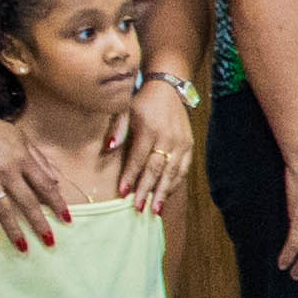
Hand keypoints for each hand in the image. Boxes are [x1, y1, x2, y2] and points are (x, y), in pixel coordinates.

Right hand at [0, 94, 80, 251]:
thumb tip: (57, 178)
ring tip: (23, 248)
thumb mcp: (20, 137)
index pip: (46, 184)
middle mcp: (7, 169)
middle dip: (39, 223)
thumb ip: (38, 158)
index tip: (67, 219)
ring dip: (14, 230)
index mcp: (22, 157)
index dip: (57, 203)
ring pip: (3, 209)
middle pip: (27, 201)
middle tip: (50, 242)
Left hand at [110, 75, 192, 207]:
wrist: (168, 87)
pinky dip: (175, 183)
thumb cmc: (142, 102)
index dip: (131, 176)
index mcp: (150, 129)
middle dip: (146, 190)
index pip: (139, 158)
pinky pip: (183, 168)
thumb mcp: (125, 109)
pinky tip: (167, 195)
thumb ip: (117, 129)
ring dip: (163, 192)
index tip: (123, 193)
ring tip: (155, 209)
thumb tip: (109, 148)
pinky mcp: (189, 145)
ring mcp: (181, 142)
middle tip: (139, 207)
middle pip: (156, 169)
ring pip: (172, 172)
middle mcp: (168, 137)